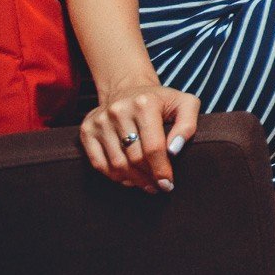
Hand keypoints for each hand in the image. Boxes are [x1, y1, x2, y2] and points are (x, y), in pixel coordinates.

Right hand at [80, 82, 199, 193]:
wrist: (129, 89)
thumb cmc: (161, 101)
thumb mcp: (185, 104)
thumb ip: (187, 125)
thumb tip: (174, 150)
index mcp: (145, 104)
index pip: (153, 147)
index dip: (162, 169)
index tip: (168, 184)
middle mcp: (119, 111)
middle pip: (134, 158)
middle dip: (149, 177)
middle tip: (159, 185)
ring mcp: (100, 121)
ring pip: (117, 164)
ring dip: (134, 180)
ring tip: (147, 184)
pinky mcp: (87, 130)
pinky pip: (99, 164)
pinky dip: (115, 176)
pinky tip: (129, 178)